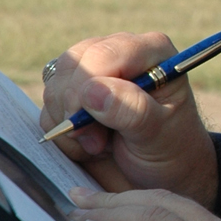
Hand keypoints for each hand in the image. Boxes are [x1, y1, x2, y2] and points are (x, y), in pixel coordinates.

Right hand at [41, 33, 218, 204]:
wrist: (163, 170)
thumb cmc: (171, 148)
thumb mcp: (159, 133)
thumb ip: (131, 110)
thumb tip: (92, 90)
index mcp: (152, 50)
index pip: (103, 54)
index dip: (86, 88)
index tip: (89, 128)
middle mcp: (122, 50)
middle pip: (72, 65)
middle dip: (75, 109)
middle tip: (98, 143)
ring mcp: (96, 67)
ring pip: (56, 84)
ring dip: (69, 123)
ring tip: (100, 144)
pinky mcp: (77, 87)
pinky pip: (49, 102)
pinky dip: (60, 128)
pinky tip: (89, 141)